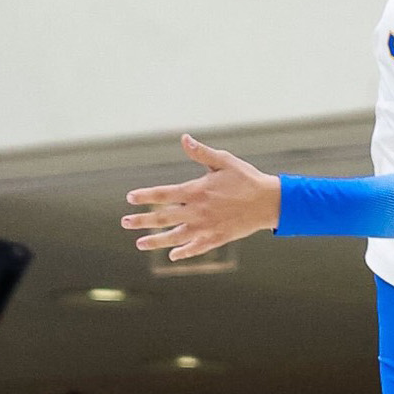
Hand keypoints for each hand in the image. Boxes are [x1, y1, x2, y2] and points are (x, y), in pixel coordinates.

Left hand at [123, 135, 280, 262]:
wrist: (269, 202)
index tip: (130, 198)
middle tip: (125, 222)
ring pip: (175, 237)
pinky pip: (195, 248)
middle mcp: (197, 211)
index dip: (145, 196)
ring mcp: (206, 227)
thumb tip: (184, 138)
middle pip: (163, 218)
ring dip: (155, 241)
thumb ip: (201, 153)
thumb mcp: (224, 161)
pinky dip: (183, 252)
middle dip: (142, 221)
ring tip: (139, 244)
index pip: (163, 195)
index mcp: (196, 191)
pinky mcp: (216, 239)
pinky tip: (172, 255)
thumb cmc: (246, 178)